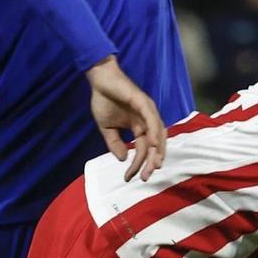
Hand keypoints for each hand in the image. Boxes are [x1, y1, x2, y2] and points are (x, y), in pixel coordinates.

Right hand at [85, 57, 166, 179]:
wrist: (100, 80)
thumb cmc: (104, 100)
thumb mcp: (107, 128)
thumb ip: (114, 143)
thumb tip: (122, 159)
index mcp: (139, 127)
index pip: (143, 149)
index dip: (137, 164)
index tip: (128, 177)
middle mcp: (147, 120)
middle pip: (155, 145)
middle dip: (151, 162)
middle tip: (146, 177)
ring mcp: (147, 111)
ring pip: (158, 134)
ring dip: (157, 150)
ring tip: (153, 166)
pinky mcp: (144, 102)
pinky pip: (152, 119)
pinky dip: (155, 132)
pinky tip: (153, 144)